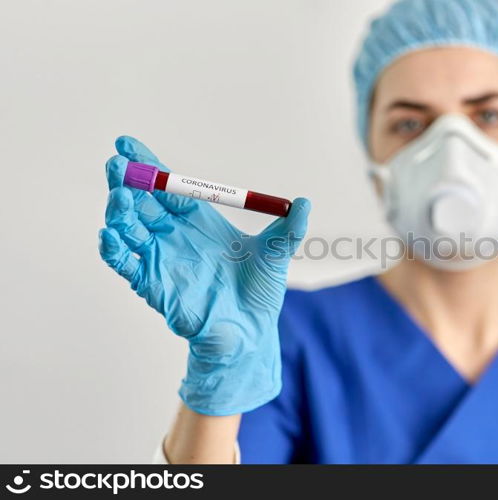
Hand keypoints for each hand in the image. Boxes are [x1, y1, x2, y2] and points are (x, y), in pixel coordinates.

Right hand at [98, 136, 309, 414]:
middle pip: (142, 202)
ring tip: (120, 197)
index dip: (149, 165)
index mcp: (199, 221)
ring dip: (120, 211)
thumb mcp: (278, 254)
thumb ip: (290, 229)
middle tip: (117, 164)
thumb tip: (306, 202)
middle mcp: (174, 235)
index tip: (127, 143)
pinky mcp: (151, 284)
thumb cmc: (261, 292)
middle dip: (127, 181)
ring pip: (129, 228)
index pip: (168, 186)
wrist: (251, 331)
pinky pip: (125, 264)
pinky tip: (110, 234)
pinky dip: (113, 250)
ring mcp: (160, 258)